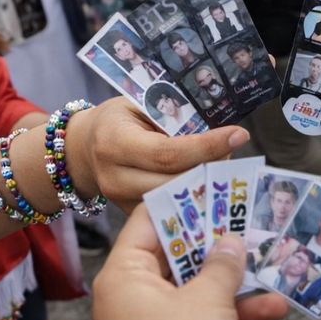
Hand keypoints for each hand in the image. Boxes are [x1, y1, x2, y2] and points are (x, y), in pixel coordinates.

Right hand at [65, 96, 249, 210]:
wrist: (82, 148)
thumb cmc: (116, 119)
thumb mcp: (138, 105)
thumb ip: (171, 116)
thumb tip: (216, 128)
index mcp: (115, 142)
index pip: (168, 153)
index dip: (207, 147)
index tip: (239, 135)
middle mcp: (115, 177)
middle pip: (175, 182)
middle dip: (210, 168)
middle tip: (232, 149)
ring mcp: (120, 201)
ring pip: (175, 200)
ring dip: (204, 183)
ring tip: (220, 162)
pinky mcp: (129, 214)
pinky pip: (169, 208)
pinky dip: (191, 195)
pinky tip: (207, 179)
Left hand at [93, 205, 287, 319]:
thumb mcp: (208, 302)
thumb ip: (223, 266)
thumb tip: (231, 242)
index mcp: (125, 277)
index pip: (148, 222)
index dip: (183, 202)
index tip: (213, 186)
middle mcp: (133, 302)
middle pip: (180, 264)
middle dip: (223, 257)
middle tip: (253, 233)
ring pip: (200, 304)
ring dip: (241, 302)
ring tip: (279, 296)